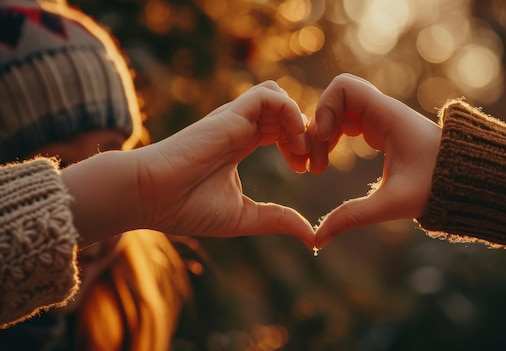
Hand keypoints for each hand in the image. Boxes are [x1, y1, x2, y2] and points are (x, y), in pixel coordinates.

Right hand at [62, 81, 313, 247]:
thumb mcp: (244, 217)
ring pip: (279, 97)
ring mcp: (234, 118)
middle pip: (285, 113)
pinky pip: (268, 95)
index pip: (281, 129)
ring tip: (303, 152)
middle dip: (307, 134)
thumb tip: (311, 237)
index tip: (307, 169)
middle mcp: (239, 127)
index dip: (301, 144)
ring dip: (299, 121)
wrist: (149, 197)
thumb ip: (277, 220)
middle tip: (314, 164)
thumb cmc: (186, 208)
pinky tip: (294, 140)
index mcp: (241, 144)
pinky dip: (289, 111)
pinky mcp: (229, 114)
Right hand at [308, 73, 440, 248]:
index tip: (324, 141)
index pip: (343, 87)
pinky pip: (346, 123)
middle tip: (315, 165)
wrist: (469, 180)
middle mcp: (382, 112)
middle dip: (317, 128)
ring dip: (322, 135)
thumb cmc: (437, 187)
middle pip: (334, 101)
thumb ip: (353, 218)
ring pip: (337, 113)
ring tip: (319, 168)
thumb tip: (318, 241)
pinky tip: (330, 163)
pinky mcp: (380, 131)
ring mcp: (380, 120)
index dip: (324, 109)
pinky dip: (333, 139)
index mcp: (387, 117)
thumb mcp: (392, 204)